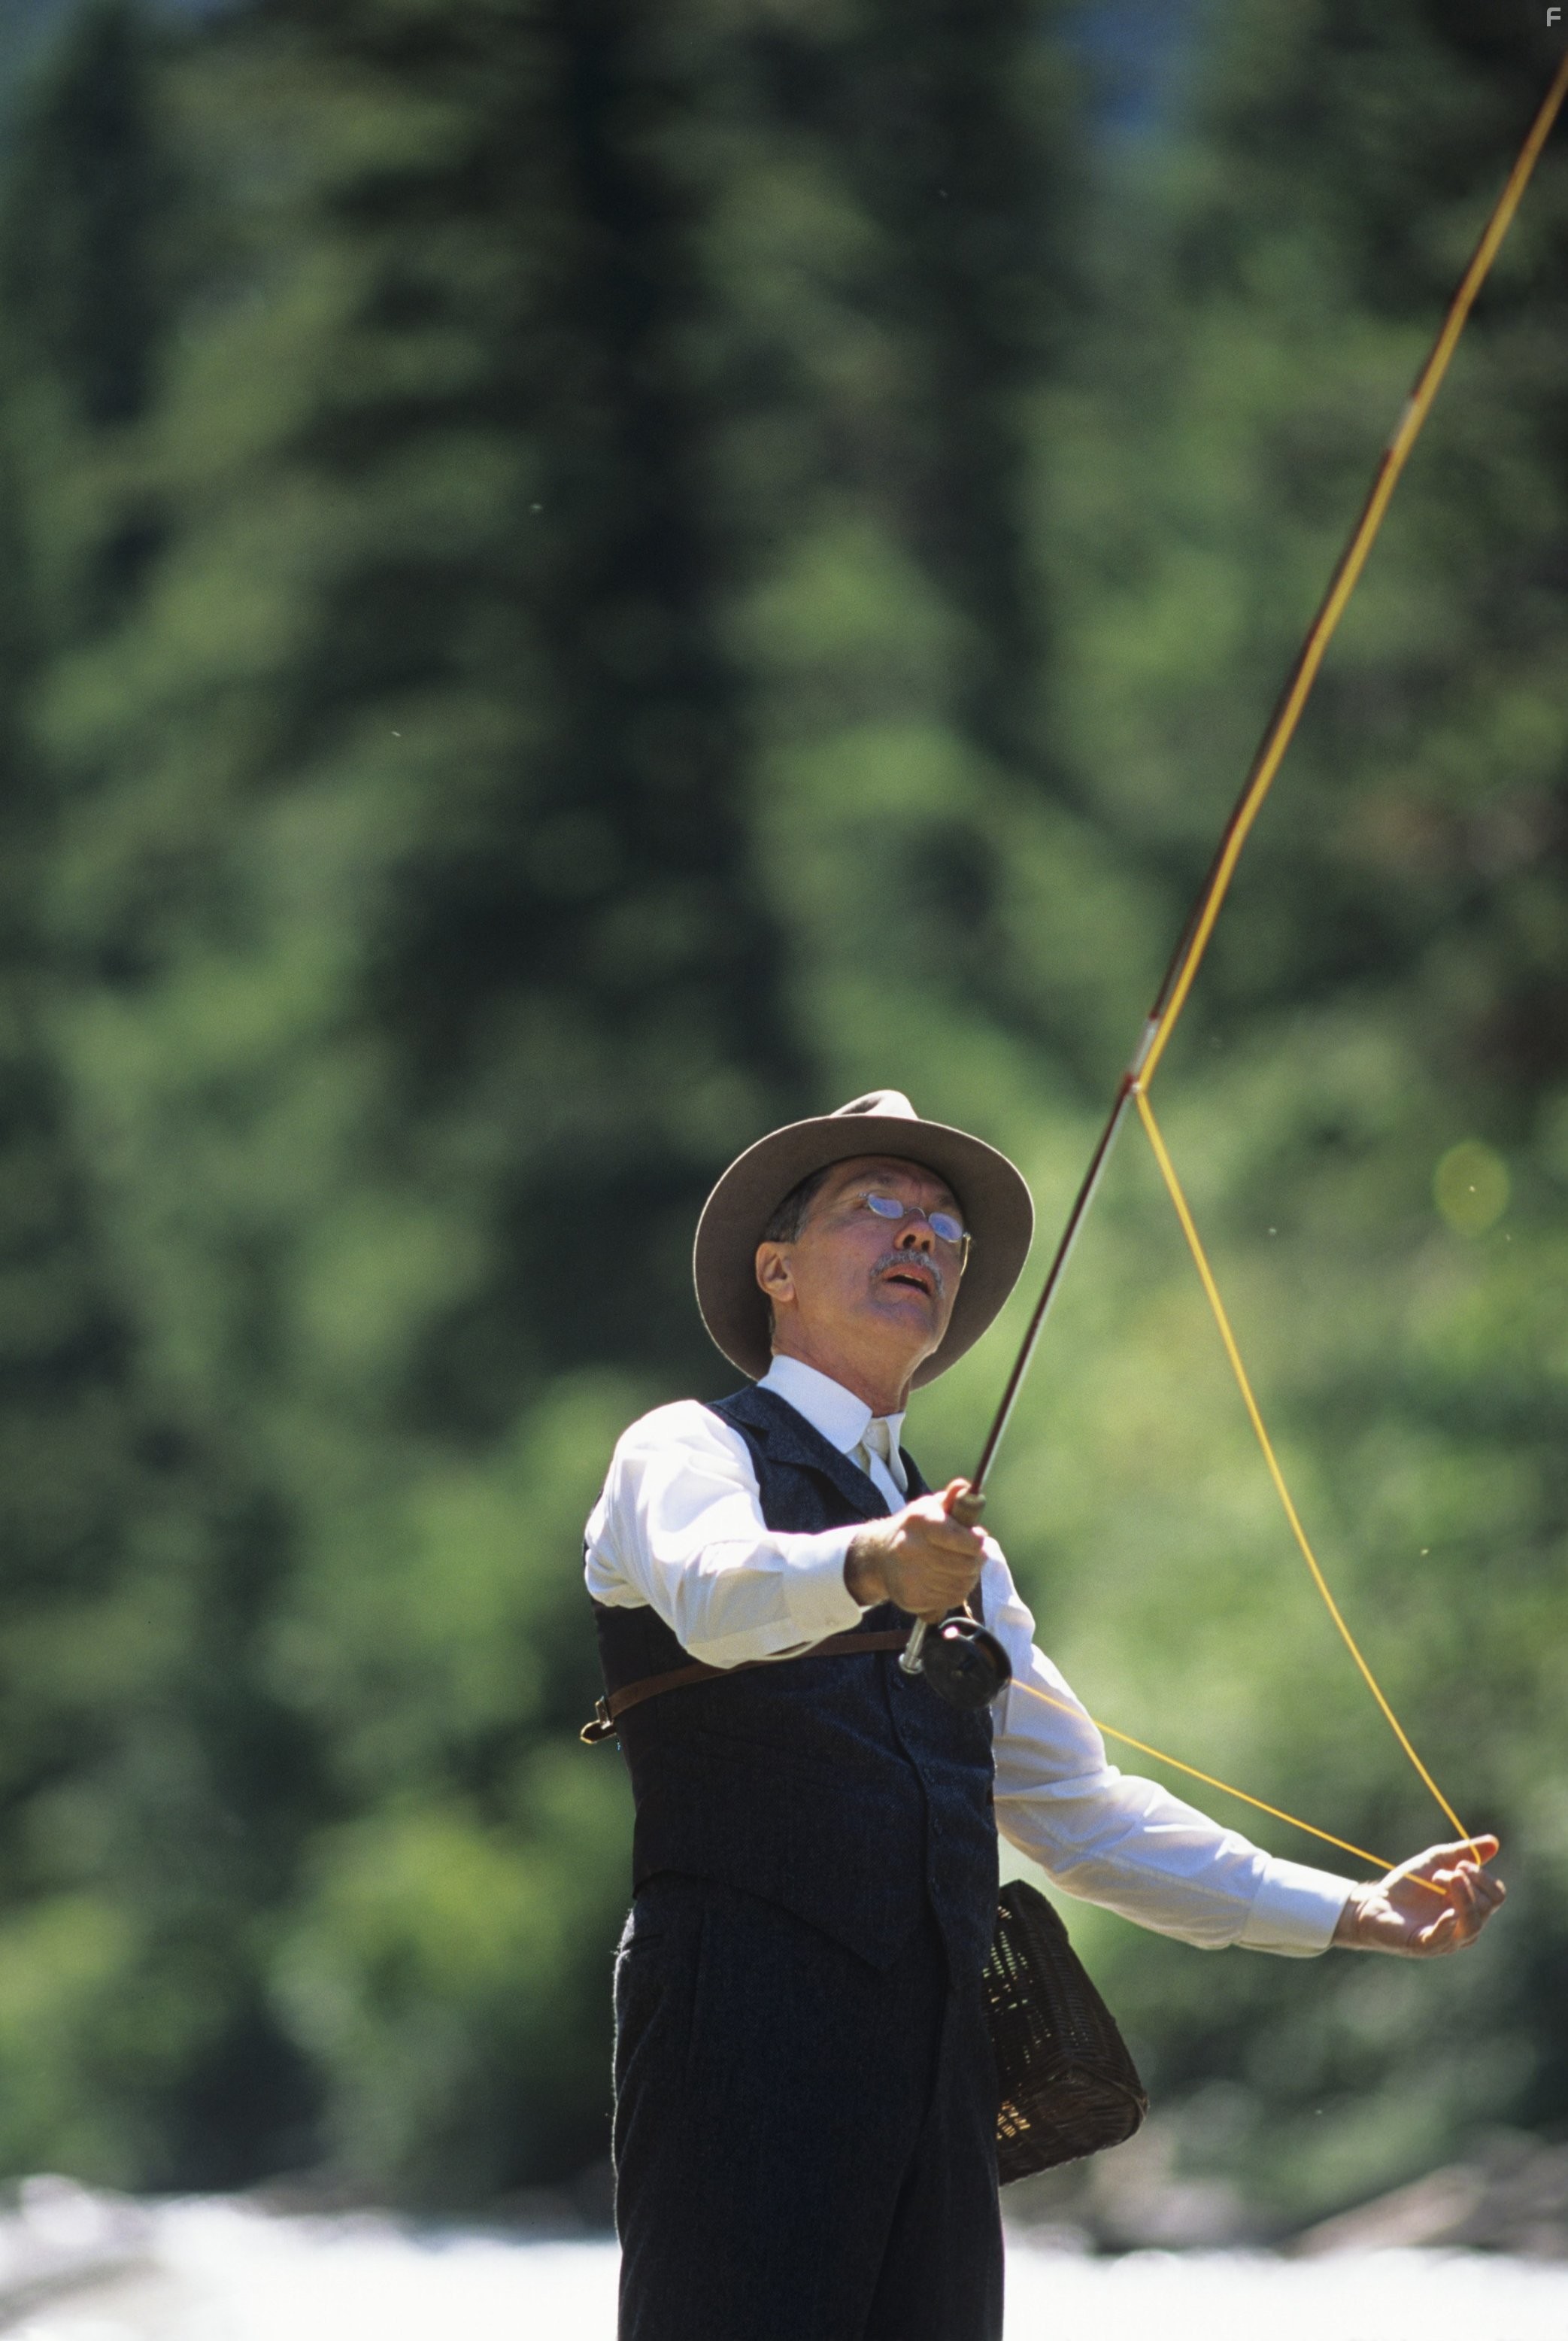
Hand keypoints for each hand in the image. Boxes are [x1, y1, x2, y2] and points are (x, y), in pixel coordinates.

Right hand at [845, 1480, 984, 1620]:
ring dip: (969, 1576)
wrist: (879, 1556)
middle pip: (966, 1564)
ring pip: (962, 1584)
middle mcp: (910, 1549)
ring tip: (960, 1565)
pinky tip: (949, 1579)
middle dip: (976, 1559)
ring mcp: (909, 1577)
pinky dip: (957, 1590)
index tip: (978, 1538)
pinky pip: (951, 1599)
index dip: (977, 1540)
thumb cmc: (914, 1528)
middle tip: (973, 1554)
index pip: (962, 1538)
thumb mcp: (929, 1507)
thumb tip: (966, 1488)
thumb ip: (952, 1498)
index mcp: (919, 1521)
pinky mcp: (912, 1599)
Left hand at [1332, 1834, 1504, 1956]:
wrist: (1375, 1901)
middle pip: (1487, 1907)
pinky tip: (1448, 1912)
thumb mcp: (1436, 1861)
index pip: (1496, 1896)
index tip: (1460, 1864)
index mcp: (1471, 1907)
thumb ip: (1464, 1852)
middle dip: (1469, 1883)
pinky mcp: (1424, 1945)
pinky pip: (1445, 1940)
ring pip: (1472, 1925)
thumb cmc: (1409, 1885)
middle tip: (1443, 1873)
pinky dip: (1448, 1925)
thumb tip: (1494, 1842)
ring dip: (1463, 1898)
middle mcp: (1465, 1927)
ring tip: (1444, 1879)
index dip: (1483, 1877)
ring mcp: (1447, 1940)